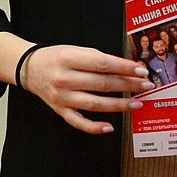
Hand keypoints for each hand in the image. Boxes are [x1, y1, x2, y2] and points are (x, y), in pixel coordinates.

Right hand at [22, 44, 152, 134]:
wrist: (30, 69)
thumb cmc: (57, 57)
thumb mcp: (76, 50)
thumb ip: (99, 59)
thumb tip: (127, 68)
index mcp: (69, 58)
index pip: (103, 64)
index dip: (125, 68)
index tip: (142, 71)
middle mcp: (64, 78)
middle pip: (102, 84)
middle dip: (128, 85)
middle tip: (146, 86)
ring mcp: (62, 97)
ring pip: (95, 104)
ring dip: (119, 105)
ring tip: (137, 103)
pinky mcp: (59, 110)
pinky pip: (78, 122)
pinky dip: (95, 127)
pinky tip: (110, 127)